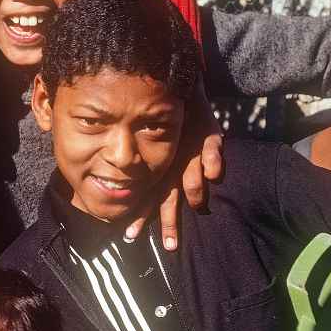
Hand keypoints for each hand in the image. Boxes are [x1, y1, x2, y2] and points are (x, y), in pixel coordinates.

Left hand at [126, 81, 223, 249]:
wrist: (173, 85)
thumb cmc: (163, 123)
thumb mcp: (151, 147)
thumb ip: (145, 174)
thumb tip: (116, 199)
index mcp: (155, 168)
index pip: (147, 197)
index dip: (141, 216)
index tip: (130, 236)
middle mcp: (170, 161)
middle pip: (168, 194)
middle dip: (169, 218)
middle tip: (170, 245)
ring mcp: (188, 146)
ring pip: (191, 173)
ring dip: (195, 190)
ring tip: (197, 205)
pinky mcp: (207, 129)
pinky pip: (211, 143)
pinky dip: (212, 157)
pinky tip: (214, 172)